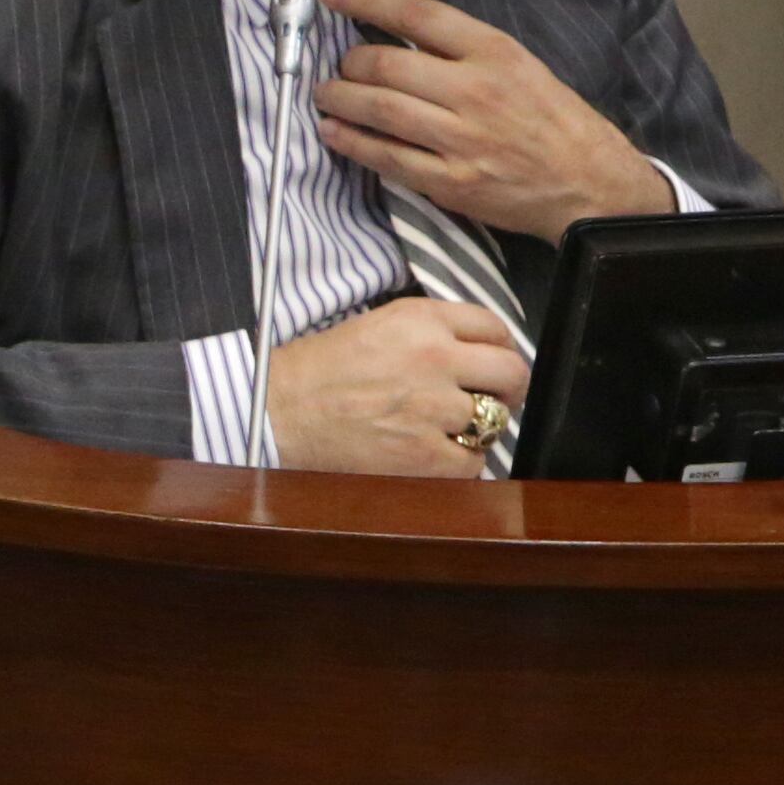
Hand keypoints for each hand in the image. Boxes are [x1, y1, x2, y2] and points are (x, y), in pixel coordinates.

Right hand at [263, 298, 533, 478]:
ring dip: (475, 429)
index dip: (500, 349)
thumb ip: (430, 332)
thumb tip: (479, 353)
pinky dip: (457, 465)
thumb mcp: (376, 326)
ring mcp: (432, 408)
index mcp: (420, 320)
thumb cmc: (313, 373)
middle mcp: (433, 358)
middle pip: (511, 372)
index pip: (495, 327)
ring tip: (442, 431)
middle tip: (489, 401)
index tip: (490, 365)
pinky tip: (428, 457)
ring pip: (494, 421)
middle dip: (506, 389)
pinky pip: (473, 463)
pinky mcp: (424, 455)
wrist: (272, 414)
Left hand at [312, 0, 673, 239]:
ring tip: (324, 96)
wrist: (589, 181)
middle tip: (338, 66)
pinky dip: (351, 142)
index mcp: (495, 52)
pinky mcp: (450, 180)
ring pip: (379, 110)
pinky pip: (386, 157)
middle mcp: (476, 91)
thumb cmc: (551, 118)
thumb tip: (396, 32)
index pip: (419, 15)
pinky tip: (333, 133)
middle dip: (348, 63)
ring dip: (338, 100)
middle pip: (386, 65)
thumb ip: (462, 50)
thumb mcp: (520, 65)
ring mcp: (462, 139)